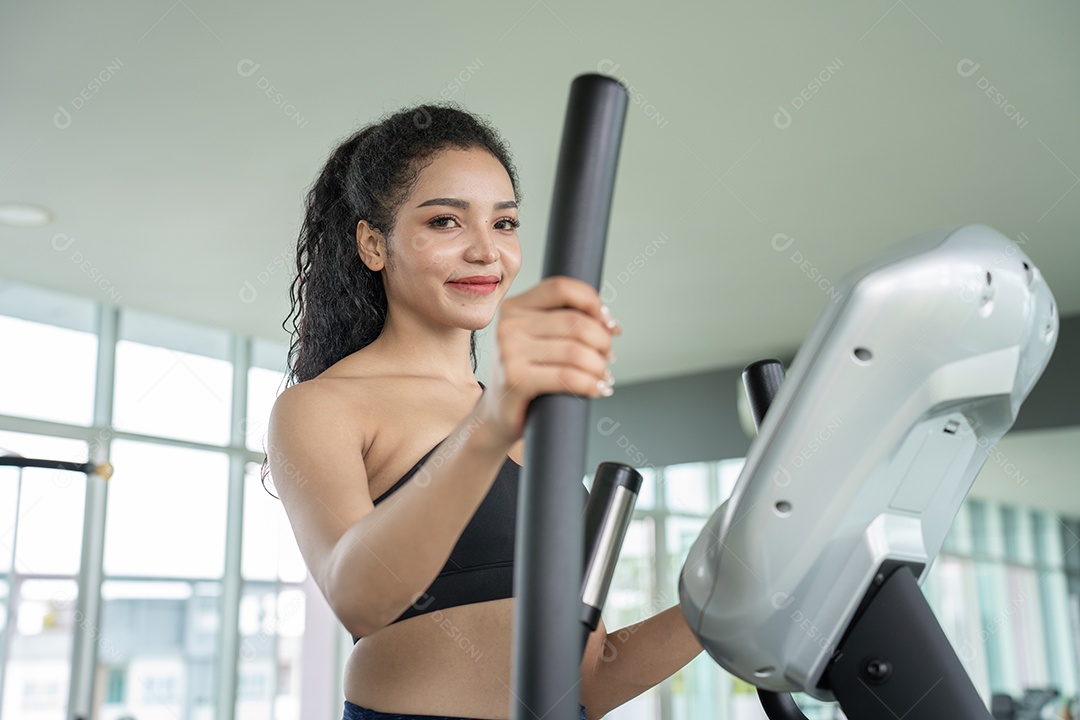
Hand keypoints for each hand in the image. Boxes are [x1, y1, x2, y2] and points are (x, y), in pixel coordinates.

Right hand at [478, 276, 620, 444]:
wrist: (497, 413)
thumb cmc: (526, 373)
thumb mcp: (538, 339)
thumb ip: (565, 322)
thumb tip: (611, 325)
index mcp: (515, 307)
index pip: (561, 288)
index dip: (592, 301)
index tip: (607, 323)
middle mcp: (508, 325)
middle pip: (574, 322)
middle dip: (602, 340)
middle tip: (608, 357)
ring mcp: (508, 352)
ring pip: (575, 351)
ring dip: (599, 366)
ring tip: (604, 376)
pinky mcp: (515, 379)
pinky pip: (567, 377)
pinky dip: (590, 384)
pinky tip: (597, 389)